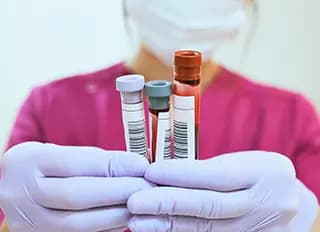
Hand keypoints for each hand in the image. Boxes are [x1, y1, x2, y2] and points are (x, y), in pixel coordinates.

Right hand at [0, 142, 151, 231]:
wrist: (14, 188)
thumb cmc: (46, 166)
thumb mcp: (61, 153)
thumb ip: (94, 160)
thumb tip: (135, 167)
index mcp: (28, 161)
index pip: (76, 163)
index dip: (114, 165)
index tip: (141, 165)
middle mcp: (22, 193)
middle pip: (77, 195)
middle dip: (119, 191)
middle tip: (147, 187)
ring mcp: (28, 222)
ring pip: (78, 224)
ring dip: (116, 214)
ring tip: (140, 204)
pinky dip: (106, 229)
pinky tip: (124, 218)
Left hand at [128, 151, 317, 231]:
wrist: (288, 201)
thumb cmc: (257, 174)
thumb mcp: (242, 162)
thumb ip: (207, 171)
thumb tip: (163, 176)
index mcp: (264, 173)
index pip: (216, 176)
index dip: (180, 174)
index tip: (150, 172)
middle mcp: (263, 205)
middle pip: (209, 206)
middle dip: (168, 204)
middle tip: (135, 201)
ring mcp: (256, 230)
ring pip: (207, 229)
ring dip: (169, 226)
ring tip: (138, 222)